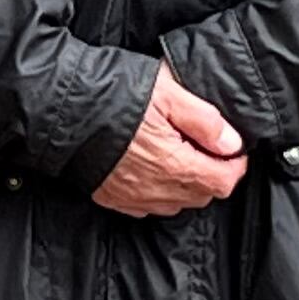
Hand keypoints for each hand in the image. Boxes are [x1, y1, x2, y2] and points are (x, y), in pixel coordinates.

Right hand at [91, 70, 245, 217]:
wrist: (63, 113)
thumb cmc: (115, 98)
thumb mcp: (168, 94)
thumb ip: (205, 121)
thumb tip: (232, 143)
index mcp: (175, 165)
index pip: (223, 181)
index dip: (235, 165)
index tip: (233, 149)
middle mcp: (157, 190)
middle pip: (203, 195)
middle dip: (212, 174)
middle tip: (206, 146)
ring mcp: (134, 198)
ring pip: (177, 202)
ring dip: (186, 184)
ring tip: (178, 154)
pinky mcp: (114, 199)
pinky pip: (149, 204)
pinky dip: (159, 190)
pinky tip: (151, 166)